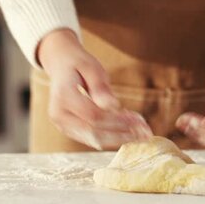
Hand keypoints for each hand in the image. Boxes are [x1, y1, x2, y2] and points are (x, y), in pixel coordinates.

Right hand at [37, 29, 151, 149]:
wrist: (61, 65)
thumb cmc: (79, 64)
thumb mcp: (92, 67)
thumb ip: (100, 87)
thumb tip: (112, 105)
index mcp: (63, 96)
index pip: (94, 116)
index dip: (118, 121)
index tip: (139, 120)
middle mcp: (59, 114)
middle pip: (94, 133)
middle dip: (122, 134)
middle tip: (145, 132)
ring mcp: (62, 124)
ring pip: (94, 140)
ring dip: (119, 137)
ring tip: (140, 132)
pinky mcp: (69, 130)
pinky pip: (92, 138)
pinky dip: (111, 135)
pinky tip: (128, 129)